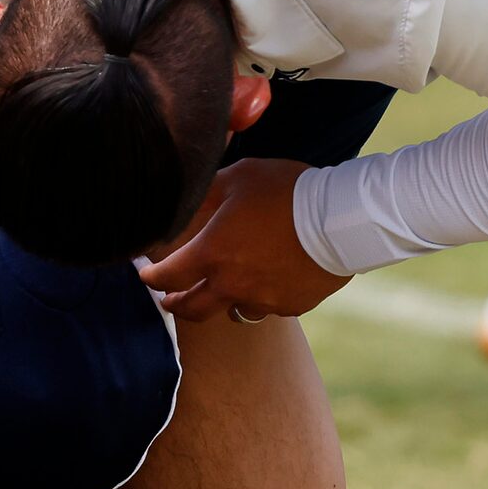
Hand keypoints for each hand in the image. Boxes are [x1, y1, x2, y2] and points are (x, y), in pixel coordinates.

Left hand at [134, 159, 347, 322]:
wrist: (342, 220)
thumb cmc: (287, 191)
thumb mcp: (240, 177)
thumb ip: (208, 191)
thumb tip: (188, 197)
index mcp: (211, 254)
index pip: (166, 276)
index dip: (150, 277)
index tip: (145, 274)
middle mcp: (231, 285)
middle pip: (190, 309)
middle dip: (174, 303)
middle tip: (169, 298)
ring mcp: (263, 300)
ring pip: (232, 311)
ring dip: (221, 302)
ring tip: (223, 289)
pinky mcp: (291, 305)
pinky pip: (269, 307)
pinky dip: (262, 297)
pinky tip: (268, 281)